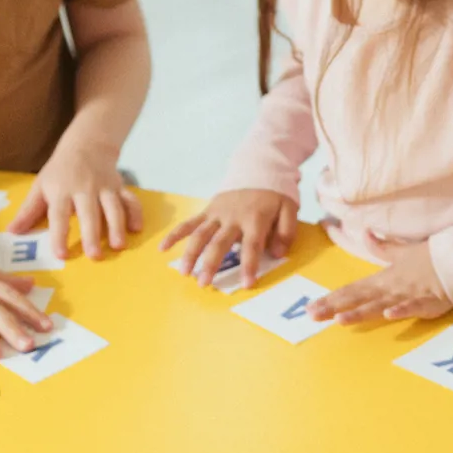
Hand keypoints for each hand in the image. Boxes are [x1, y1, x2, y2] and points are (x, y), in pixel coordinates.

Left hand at [11, 136, 141, 259]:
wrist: (87, 143)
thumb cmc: (60, 170)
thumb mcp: (40, 186)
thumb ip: (28, 211)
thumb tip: (12, 232)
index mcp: (61, 190)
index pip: (58, 216)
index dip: (59, 236)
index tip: (61, 255)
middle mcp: (84, 188)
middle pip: (89, 214)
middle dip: (93, 235)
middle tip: (95, 256)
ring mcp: (104, 187)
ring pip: (112, 207)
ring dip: (117, 227)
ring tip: (118, 246)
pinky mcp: (119, 186)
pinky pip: (130, 199)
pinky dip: (136, 213)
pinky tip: (137, 228)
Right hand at [159, 189, 296, 288]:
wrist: (259, 168)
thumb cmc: (275, 195)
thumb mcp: (289, 209)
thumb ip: (286, 232)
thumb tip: (276, 254)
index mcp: (255, 218)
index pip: (252, 246)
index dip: (249, 265)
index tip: (245, 284)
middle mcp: (233, 217)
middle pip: (219, 242)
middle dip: (210, 264)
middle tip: (204, 284)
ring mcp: (217, 213)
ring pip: (199, 234)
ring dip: (190, 254)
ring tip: (184, 273)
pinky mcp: (208, 210)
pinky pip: (189, 223)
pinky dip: (175, 235)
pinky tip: (163, 248)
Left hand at [308, 242, 451, 322]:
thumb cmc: (431, 257)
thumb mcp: (403, 251)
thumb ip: (383, 247)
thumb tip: (365, 232)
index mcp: (384, 278)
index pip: (352, 290)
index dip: (331, 299)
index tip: (311, 307)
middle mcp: (391, 288)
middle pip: (359, 299)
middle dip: (335, 308)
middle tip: (312, 316)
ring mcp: (409, 296)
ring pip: (381, 305)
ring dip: (361, 312)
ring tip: (340, 320)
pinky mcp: (429, 303)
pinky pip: (414, 307)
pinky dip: (402, 310)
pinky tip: (389, 315)